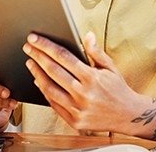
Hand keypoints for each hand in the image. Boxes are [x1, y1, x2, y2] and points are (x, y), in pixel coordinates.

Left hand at [23, 32, 144, 132]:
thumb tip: (87, 35)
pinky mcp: (74, 120)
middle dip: (37, 56)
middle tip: (28, 47)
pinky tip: (39, 81)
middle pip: (53, 70)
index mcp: (92, 77)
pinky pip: (54, 104)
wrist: (127, 115)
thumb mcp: (111, 67)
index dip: (46, 46)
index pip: (63, 57)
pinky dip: (44, 91)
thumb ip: (96, 52)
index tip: (35, 38)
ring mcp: (77, 108)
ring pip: (49, 88)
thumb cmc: (118, 89)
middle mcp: (83, 93)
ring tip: (30, 62)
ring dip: (37, 74)